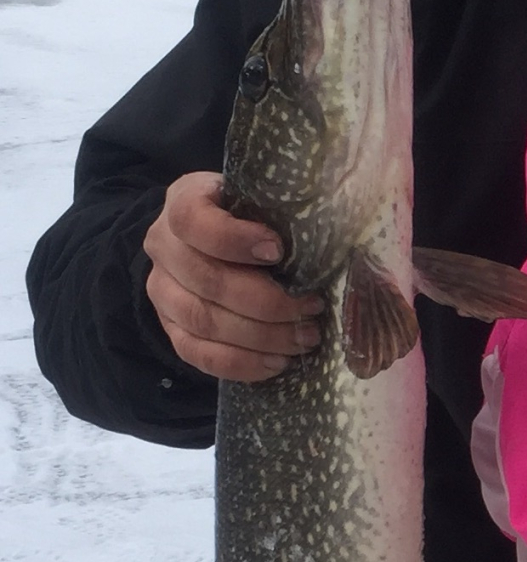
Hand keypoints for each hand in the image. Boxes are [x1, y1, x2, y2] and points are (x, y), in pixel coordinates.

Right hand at [142, 172, 323, 382]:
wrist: (215, 240)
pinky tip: (277, 363)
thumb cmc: (252, 214)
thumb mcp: (262, 198)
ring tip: (304, 338)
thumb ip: (281, 208)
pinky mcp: (169, 327)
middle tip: (312, 308)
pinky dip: (240, 364)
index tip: (278, 251)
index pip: (192, 222)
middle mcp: (163, 246)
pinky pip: (197, 353)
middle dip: (266, 302)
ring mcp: (161, 290)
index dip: (233, 240)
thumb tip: (330, 234)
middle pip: (206, 281)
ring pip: (203, 321)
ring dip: (260, 337)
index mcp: (182, 202)